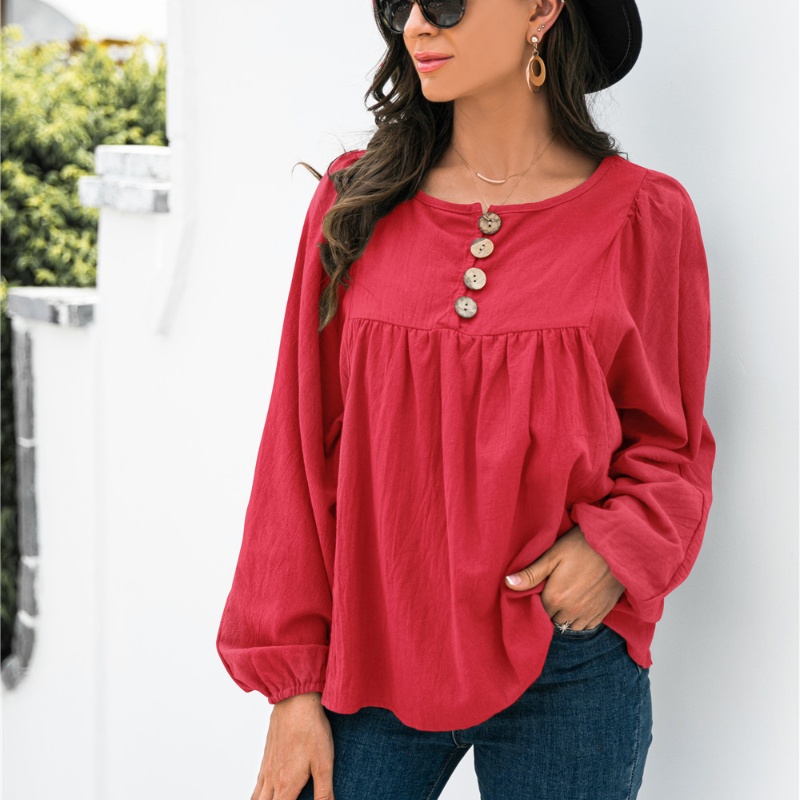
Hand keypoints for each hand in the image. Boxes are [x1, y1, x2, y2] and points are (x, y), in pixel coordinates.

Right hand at [252, 691, 334, 799]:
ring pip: (256, 798)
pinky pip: (257, 782)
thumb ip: (324, 792)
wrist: (295, 700)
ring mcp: (267, 767)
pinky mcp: (267, 755)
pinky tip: (264, 792)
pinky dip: (257, 794)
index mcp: (287, 785)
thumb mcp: (324, 762)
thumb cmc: (311, 729)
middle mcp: (272, 779)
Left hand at [504, 525, 624, 630]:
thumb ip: (531, 574)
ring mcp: (588, 614)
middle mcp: (571, 612)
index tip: (541, 588)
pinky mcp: (603, 613)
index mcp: (555, 598)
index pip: (537, 611)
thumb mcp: (553, 555)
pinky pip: (586, 625)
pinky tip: (580, 602)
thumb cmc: (582, 546)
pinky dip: (581, 618)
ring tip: (567, 596)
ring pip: (569, 625)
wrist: (618, 546)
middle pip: (552, 619)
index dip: (537, 600)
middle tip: (554, 589)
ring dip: (565, 615)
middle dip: (550, 608)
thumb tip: (507, 584)